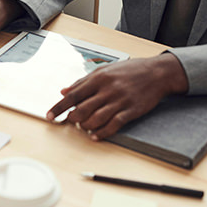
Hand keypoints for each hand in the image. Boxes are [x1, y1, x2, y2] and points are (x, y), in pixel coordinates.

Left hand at [47, 53, 188, 139]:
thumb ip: (83, 81)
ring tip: (82, 128)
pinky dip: (102, 132)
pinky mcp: (131, 110)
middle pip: (82, 108)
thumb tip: (63, 90)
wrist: (156, 73)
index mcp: (98, 78)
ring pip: (96, 118)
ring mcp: (120, 100)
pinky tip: (95, 136)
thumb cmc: (129, 70)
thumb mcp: (104, 70)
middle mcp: (107, 89)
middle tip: (68, 122)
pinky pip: (114, 124)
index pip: (73, 95)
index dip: (59, 107)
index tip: (49, 115)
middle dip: (72, 119)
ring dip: (85, 126)